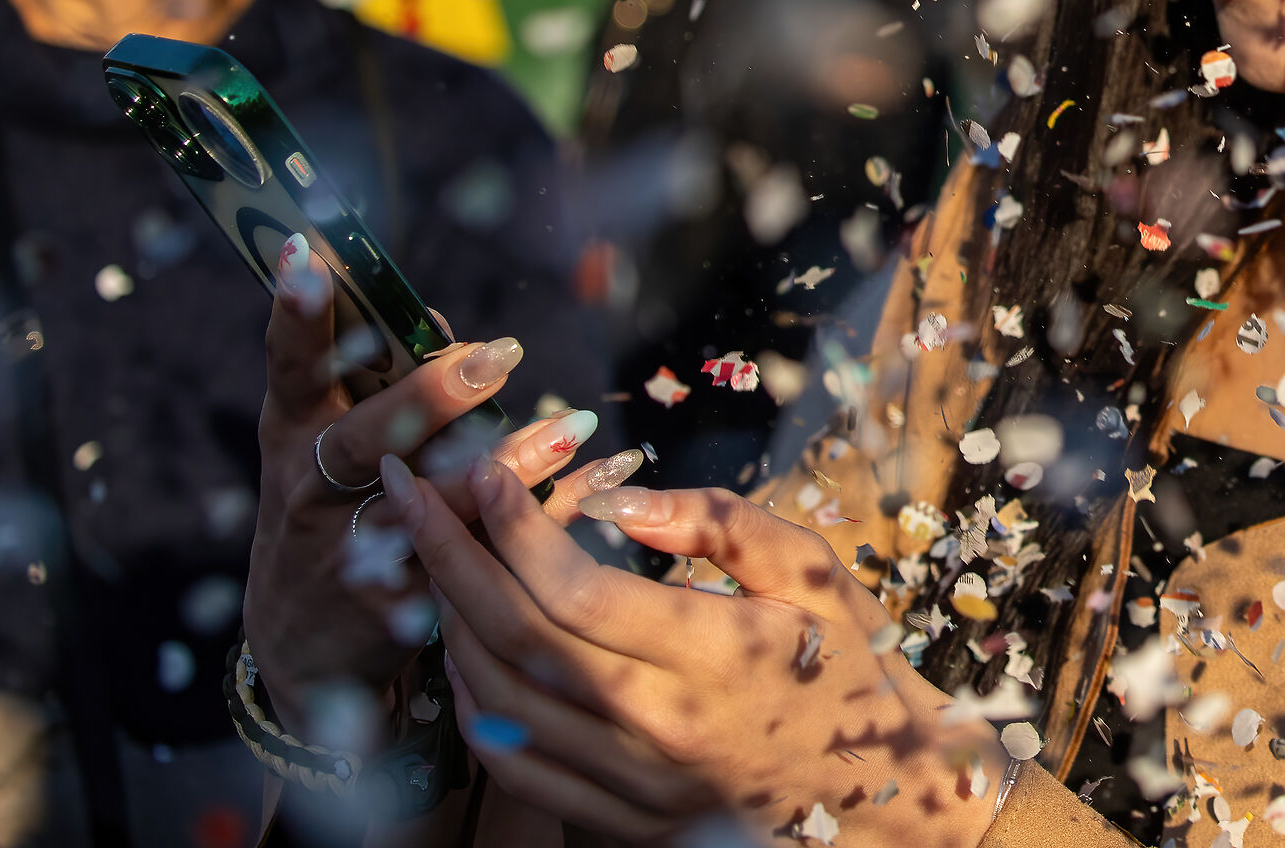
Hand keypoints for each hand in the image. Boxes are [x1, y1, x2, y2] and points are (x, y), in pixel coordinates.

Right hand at [243, 241, 642, 725]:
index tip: (311, 257)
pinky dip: (546, 520)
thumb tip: (431, 316)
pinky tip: (602, 481)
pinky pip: (487, 552)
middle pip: (369, 438)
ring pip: (435, 504)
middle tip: (497, 356)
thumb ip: (372, 383)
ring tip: (571, 427)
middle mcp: (313, 487)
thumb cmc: (328, 504)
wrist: (303, 643)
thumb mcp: (326, 441)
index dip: (297, 315)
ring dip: (507, 465)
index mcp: (294, 432)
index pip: (291, 364)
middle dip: (432, 396)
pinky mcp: (402, 600)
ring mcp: (353, 547)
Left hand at [389, 459, 1005, 846]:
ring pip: (501, 705)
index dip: (513, 525)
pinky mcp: (619, 820)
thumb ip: (724, 524)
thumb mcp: (814, 572)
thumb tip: (625, 500)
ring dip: (448, 625)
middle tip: (409, 494)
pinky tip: (464, 653)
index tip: (482, 471)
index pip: (577, 588)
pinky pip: (516, 768)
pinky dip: (472, 706)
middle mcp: (661, 724)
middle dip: (448, 557)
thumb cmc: (844, 665)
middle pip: (518, 639)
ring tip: (434, 559)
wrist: (876, 794)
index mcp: (714, 654)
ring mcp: (634, 781)